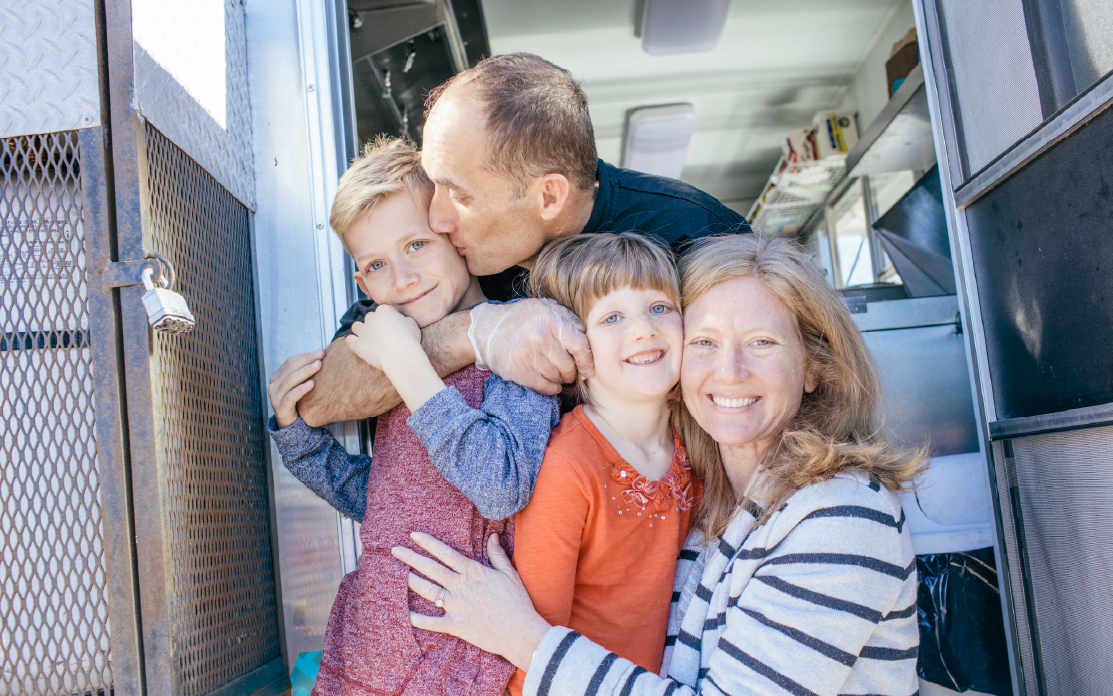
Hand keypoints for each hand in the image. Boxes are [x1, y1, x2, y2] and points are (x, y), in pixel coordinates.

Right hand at [267, 350, 324, 428]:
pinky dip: (301, 389)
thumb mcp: (301, 385)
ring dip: (305, 371)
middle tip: (321, 356)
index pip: (291, 362)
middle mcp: (274, 385)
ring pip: (290, 381)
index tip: (321, 352)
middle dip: (307, 360)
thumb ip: (305, 373)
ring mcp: (275, 397)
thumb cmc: (299, 403)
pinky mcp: (280, 408)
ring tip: (318, 365)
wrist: (292, 426)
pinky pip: (290, 397)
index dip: (305, 356)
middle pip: (290, 368)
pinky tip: (312, 384)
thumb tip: (322, 357)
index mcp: (278, 377)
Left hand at [346, 305, 421, 370]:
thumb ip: (404, 319)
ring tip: (369, 339)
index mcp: (384, 310)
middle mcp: (371, 318)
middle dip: (374, 324)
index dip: (388, 319)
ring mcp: (362, 331)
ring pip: (356, 326)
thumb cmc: (410, 340)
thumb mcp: (412, 324)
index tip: (392, 327)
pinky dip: (353, 341)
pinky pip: (349, 340)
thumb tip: (402, 321)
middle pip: (370, 318)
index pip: (383, 311)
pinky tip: (359, 345)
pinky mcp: (357, 344)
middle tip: (383, 335)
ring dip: (361, 331)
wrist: (401, 356)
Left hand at [392, 532, 551, 670]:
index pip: (446, 553)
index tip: (413, 535)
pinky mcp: (455, 625)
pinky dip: (416, 619)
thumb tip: (492, 536)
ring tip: (399, 573)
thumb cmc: (517, 601)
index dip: (428, 543)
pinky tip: (404, 614)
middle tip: (394, 550)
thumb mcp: (509, 573)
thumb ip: (497, 554)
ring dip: (411, 581)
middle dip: (411, 558)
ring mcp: (456, 606)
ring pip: (427, 591)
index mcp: (473, 572)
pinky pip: (431, 622)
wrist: (520, 632)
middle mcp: (460, 587)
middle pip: (431, 569)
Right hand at [468, 299, 593, 394]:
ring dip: (559, 379)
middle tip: (568, 371)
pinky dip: (551, 388)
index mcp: (550, 320)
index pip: (580, 345)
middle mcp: (540, 337)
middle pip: (569, 366)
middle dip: (571, 372)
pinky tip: (550, 384)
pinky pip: (545, 387)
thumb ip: (566, 317)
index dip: (587, 361)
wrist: (485, 331)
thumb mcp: (543, 307)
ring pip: (557, 377)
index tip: (588, 369)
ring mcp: (528, 355)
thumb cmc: (519, 319)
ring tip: (554, 373)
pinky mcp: (518, 372)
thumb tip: (586, 332)